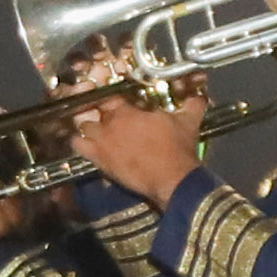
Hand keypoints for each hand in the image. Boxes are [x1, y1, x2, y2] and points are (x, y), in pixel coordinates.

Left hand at [72, 87, 199, 205]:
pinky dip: (79, 142)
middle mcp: (110, 125)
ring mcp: (102, 143)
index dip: (112, 98)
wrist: (173, 179)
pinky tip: (86, 143)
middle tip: (109, 115)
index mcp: (127, 112)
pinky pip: (79, 147)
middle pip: (94, 110)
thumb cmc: (178, 149)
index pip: (110, 97)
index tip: (118, 102)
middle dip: (100, 111)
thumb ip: (191, 105)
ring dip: (88, 126)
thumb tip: (198, 97)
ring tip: (96, 128)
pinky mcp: (99, 161)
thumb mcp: (188, 122)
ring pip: (83, 127)